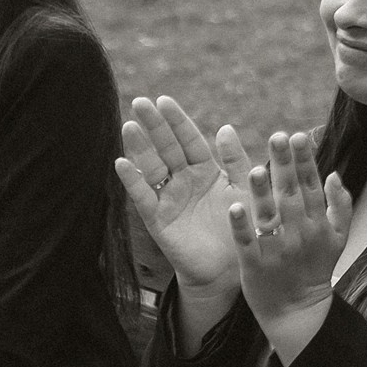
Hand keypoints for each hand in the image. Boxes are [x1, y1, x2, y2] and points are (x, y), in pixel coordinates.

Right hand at [118, 97, 250, 295]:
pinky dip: (132, 181)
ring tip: (129, 125)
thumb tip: (224, 128)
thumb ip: (235, 160)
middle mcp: (184, 181)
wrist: (234, 266)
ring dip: (139, 147)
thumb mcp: (245, 187)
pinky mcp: (159, 220)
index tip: (163, 100)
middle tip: (139, 102)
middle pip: (167, 148)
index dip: (176, 121)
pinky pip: (143, 197)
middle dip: (154, 125)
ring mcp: (169, 199)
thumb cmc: (242, 225)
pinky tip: (120, 164)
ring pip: (151, 168)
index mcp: (207, 170)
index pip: (188, 139)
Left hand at [231, 130, 354, 363]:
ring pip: (270, 216)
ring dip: (263, 193)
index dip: (305, 160)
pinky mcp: (256, 266)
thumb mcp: (339, 236)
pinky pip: (248, 243)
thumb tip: (334, 173)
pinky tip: (234, 208)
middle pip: (292, 193)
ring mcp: (278, 249)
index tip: (298, 135)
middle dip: (285, 165)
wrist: (298, 309)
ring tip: (257, 168)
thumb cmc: (316, 266)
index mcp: (318, 222)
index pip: (312, 184)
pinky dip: (242, 227)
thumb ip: (340, 204)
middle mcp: (300, 233)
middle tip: (277, 137)